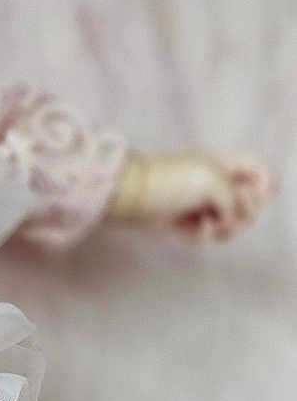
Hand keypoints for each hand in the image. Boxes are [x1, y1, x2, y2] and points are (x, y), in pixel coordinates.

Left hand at [111, 149, 278, 242]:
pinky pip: (212, 234)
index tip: (255, 194)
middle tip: (225, 212)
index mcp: (228, 164)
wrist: (133, 196)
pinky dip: (206, 235)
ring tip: (207, 225)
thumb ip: (236, 200)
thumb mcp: (213, 182)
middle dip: (244, 213)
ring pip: (234, 223)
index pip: (264, 173)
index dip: (266, 187)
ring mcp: (206, 203)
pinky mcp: (191, 222)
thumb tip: (230, 222)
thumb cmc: (171, 181)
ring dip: (225, 228)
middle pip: (253, 204)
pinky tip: (194, 231)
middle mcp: (220, 183)